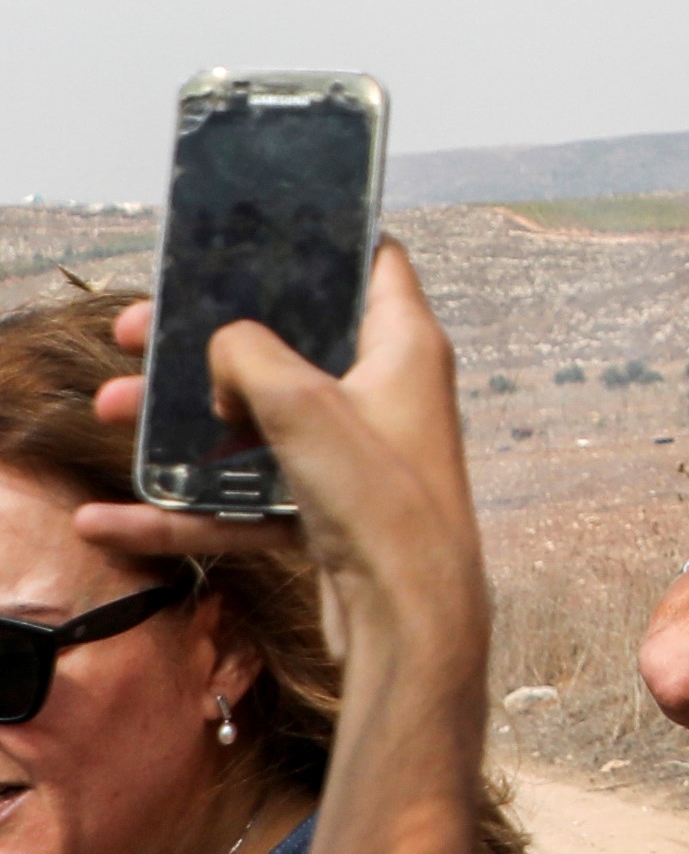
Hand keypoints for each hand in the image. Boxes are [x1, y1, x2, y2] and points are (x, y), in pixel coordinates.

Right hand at [82, 241, 486, 689]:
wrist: (410, 623)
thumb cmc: (382, 502)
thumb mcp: (299, 398)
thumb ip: (245, 351)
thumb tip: (223, 356)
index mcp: (404, 347)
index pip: (373, 262)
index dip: (319, 240)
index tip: (255, 230)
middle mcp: (388, 396)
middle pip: (286, 344)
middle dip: (204, 339)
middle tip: (134, 333)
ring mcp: (359, 457)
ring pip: (257, 421)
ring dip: (182, 419)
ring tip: (112, 411)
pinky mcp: (335, 513)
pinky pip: (250, 499)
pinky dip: (191, 507)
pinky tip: (117, 518)